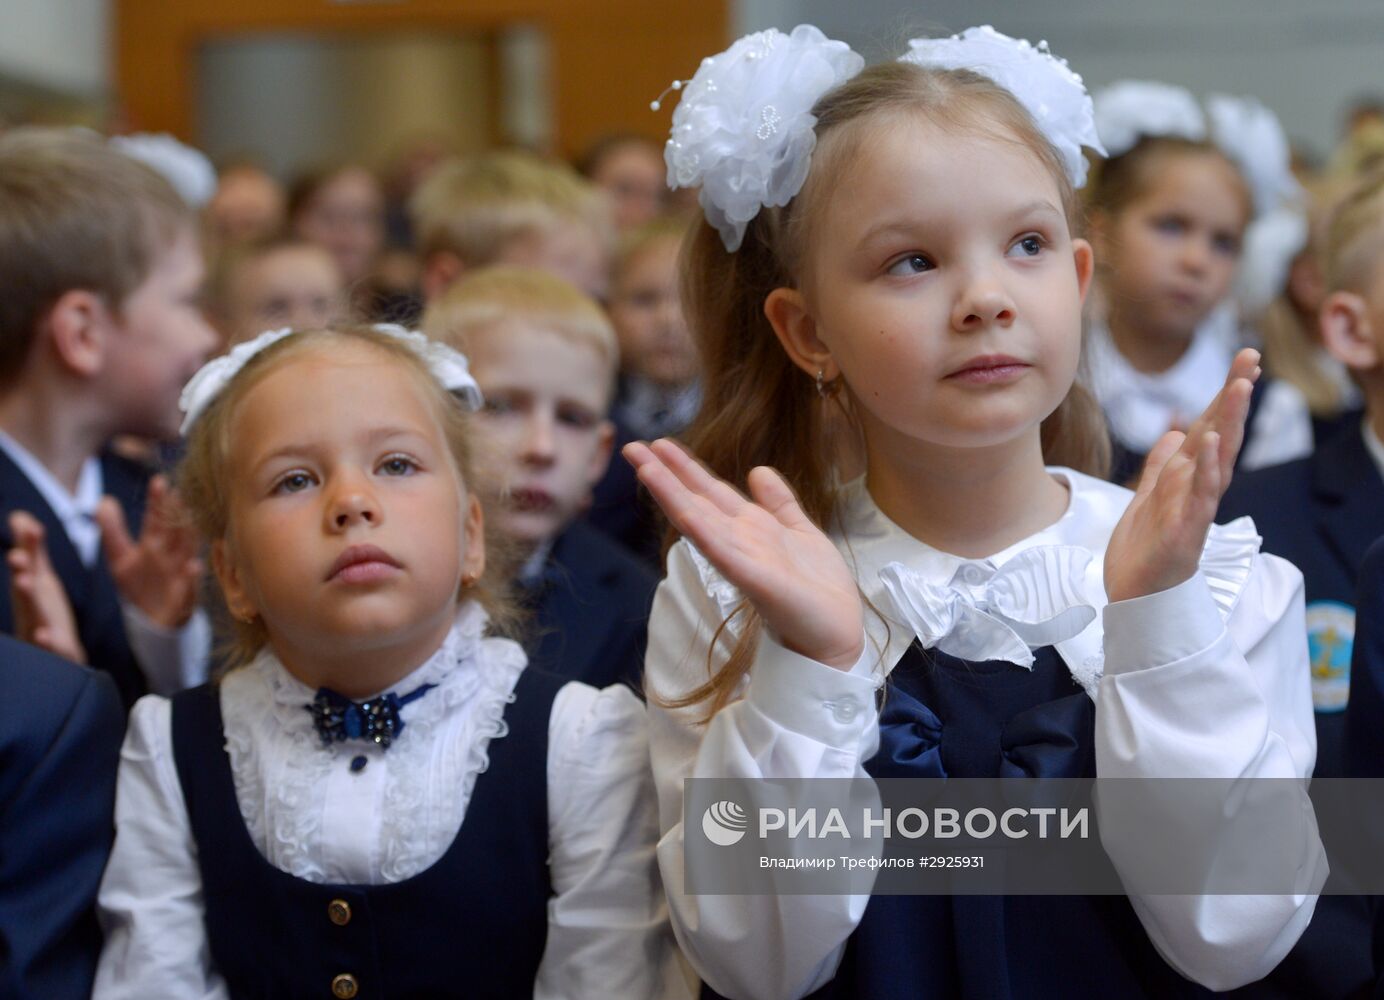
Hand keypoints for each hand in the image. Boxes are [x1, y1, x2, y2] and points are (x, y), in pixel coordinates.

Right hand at [7, 511, 86, 662]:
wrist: (58, 658)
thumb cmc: (45, 614)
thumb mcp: (40, 579)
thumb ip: (32, 551)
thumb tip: (20, 517)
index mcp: (31, 591)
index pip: (28, 567)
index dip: (27, 548)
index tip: (29, 527)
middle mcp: (31, 610)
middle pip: (24, 590)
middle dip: (20, 572)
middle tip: (17, 556)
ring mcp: (41, 631)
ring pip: (33, 616)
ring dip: (28, 600)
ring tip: (23, 582)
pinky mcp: (57, 653)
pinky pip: (51, 649)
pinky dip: (46, 642)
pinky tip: (44, 636)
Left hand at [96, 475, 202, 628]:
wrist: (152, 621)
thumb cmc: (139, 585)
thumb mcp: (119, 558)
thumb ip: (112, 531)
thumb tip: (104, 500)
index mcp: (154, 544)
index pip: (155, 519)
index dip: (157, 502)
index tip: (159, 481)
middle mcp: (170, 555)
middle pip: (174, 531)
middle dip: (176, 514)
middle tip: (179, 493)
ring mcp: (180, 574)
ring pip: (187, 552)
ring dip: (189, 538)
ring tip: (190, 520)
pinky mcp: (184, 597)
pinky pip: (189, 586)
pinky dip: (192, 577)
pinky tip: (193, 566)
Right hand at [624, 438, 863, 669]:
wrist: (837, 632)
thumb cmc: (819, 589)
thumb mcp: (800, 531)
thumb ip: (779, 503)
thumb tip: (758, 470)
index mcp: (749, 528)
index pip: (709, 491)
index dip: (684, 467)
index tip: (658, 443)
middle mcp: (738, 540)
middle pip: (694, 500)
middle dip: (664, 473)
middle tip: (632, 446)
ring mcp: (742, 559)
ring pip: (699, 519)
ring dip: (671, 493)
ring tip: (644, 467)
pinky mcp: (754, 579)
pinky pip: (724, 552)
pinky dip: (703, 532)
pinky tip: (684, 513)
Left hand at [1105, 348, 1259, 603]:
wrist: (1133, 599)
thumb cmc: (1144, 552)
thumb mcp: (1147, 499)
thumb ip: (1160, 468)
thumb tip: (1173, 434)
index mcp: (1190, 480)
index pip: (1212, 428)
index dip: (1226, 394)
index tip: (1244, 358)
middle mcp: (1199, 491)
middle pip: (1222, 435)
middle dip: (1235, 396)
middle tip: (1250, 357)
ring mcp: (1194, 511)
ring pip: (1217, 462)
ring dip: (1228, 424)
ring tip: (1239, 388)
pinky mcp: (1184, 533)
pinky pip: (1198, 498)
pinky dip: (1204, 470)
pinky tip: (1209, 443)